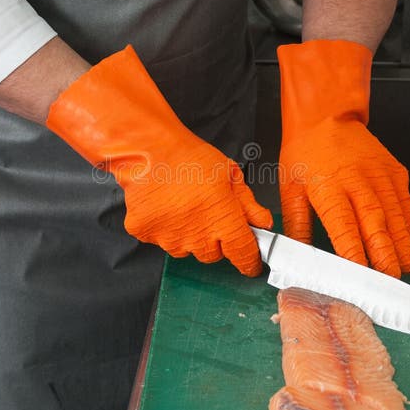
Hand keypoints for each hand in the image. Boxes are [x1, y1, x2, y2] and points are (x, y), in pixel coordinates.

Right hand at [47, 45, 271, 275]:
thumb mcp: (229, 174)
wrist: (148, 149)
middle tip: (206, 213)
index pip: (243, 255)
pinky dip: (162, 227)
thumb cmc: (191, 157)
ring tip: (182, 205)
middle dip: (214, 240)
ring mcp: (169, 238)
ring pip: (185, 249)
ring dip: (187, 235)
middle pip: (212, 254)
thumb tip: (262, 223)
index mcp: (223, 221)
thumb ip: (248, 203)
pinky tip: (163, 205)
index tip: (250, 261)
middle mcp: (197, 237)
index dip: (249, 261)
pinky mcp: (146, 235)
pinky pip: (159, 239)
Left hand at [278, 40, 409, 277]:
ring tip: (406, 267)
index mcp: (329, 187)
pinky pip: (406, 202)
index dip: (354, 252)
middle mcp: (358, 181)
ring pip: (396, 216)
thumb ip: (297, 225)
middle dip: (385, 256)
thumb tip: (298, 256)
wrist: (326, 117)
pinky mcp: (394, 171)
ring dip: (403, 244)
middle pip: (376, 224)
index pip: (344, 227)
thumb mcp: (290, 189)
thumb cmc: (305, 153)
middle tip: (391, 280)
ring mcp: (380, 175)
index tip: (361, 274)